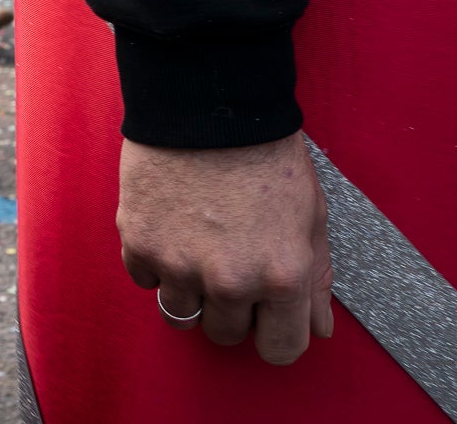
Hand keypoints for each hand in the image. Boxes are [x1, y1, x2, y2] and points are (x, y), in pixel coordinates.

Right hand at [118, 132, 333, 365]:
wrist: (207, 106)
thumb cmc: (265, 155)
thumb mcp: (310, 218)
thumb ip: (316, 280)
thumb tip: (317, 328)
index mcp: (282, 277)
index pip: (281, 350)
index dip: (276, 336)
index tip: (267, 320)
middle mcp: (230, 280)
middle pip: (226, 335)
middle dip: (232, 311)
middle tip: (230, 271)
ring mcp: (179, 264)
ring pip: (180, 317)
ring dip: (190, 293)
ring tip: (195, 255)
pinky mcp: (139, 242)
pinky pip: (144, 279)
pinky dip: (155, 263)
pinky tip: (170, 232)